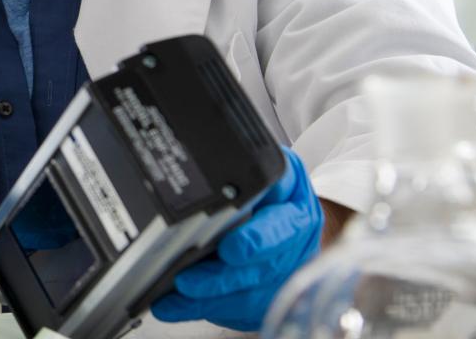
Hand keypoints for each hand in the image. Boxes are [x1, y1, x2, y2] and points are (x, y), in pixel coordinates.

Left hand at [151, 147, 323, 331]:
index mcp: (296, 204)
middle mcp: (299, 241)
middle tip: (187, 281)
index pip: (282, 225)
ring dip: (213, 301)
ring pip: (255, 295)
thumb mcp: (261, 165)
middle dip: (223, 278)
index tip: (230, 250)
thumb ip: (241, 171)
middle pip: (264, 268)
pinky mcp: (277, 292)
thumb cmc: (269, 187)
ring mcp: (291, 270)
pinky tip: (184, 308)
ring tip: (176, 300)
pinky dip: (215, 310)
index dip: (257, 240)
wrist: (292, 210)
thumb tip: (205, 176)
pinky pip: (248, 310)